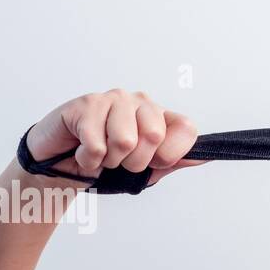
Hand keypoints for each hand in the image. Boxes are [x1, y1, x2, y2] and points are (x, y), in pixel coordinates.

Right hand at [25, 89, 202, 185]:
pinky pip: (97, 144)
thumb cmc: (106, 165)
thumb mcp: (147, 170)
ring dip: (109, 160)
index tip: (154, 162)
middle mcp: (140, 102)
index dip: (171, 154)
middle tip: (119, 160)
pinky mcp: (86, 104)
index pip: (187, 129)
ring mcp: (113, 99)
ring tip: (100, 153)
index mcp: (160, 116)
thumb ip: (175, 160)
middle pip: (154, 136)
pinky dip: (88, 159)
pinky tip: (82, 149)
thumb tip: (206, 156)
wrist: (62, 166)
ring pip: (124, 140)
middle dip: (134, 162)